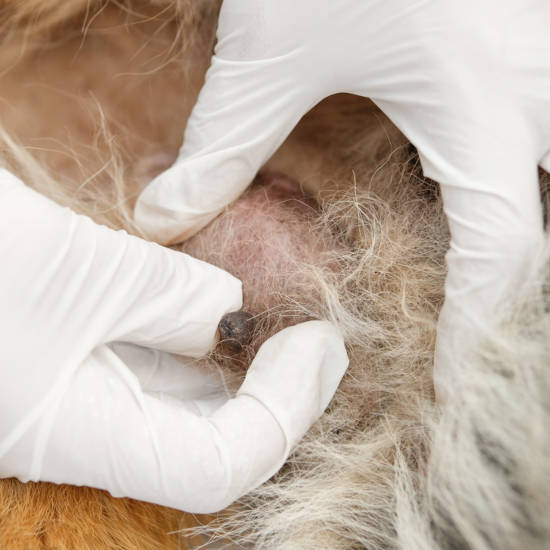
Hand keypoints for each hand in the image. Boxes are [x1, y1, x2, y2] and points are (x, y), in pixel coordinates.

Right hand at [0, 168, 347, 511]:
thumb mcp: (84, 272)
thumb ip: (172, 297)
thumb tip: (232, 310)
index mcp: (78, 436)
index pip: (221, 465)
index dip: (288, 412)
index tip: (323, 344)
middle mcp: (84, 432)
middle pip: (213, 441)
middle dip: (278, 392)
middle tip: (317, 334)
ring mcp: (80, 397)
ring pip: (187, 403)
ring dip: (243, 367)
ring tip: (284, 318)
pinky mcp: (75, 359)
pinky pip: (155, 363)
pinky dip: (198, 338)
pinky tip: (220, 304)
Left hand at [135, 0, 549, 398]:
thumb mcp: (274, 45)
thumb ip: (223, 139)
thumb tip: (166, 213)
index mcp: (484, 104)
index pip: (499, 252)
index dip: (477, 328)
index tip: (450, 382)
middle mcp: (533, 96)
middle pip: (535, 237)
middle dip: (498, 302)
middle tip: (453, 347)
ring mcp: (540, 73)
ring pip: (542, 195)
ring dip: (507, 255)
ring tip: (463, 299)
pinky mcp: (523, 56)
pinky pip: (526, 150)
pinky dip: (503, 199)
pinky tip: (467, 209)